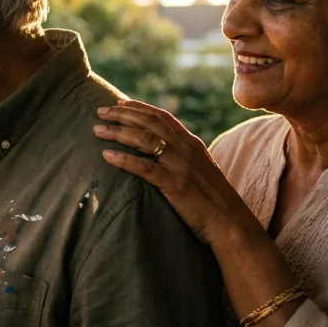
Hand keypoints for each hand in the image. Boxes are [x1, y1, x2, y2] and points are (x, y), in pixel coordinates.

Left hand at [94, 100, 252, 243]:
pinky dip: (124, 159)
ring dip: (119, 132)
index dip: (139, 108)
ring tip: (98, 130)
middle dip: (123, 114)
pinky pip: (145, 168)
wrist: (230, 223)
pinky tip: (107, 156)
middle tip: (100, 110)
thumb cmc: (211, 200)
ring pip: (145, 140)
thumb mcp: (199, 170)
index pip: (162, 117)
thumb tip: (160, 152)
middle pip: (150, 122)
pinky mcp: (175, 185)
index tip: (119, 103)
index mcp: (191, 143)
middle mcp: (185, 149)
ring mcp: (180, 166)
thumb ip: (181, 157)